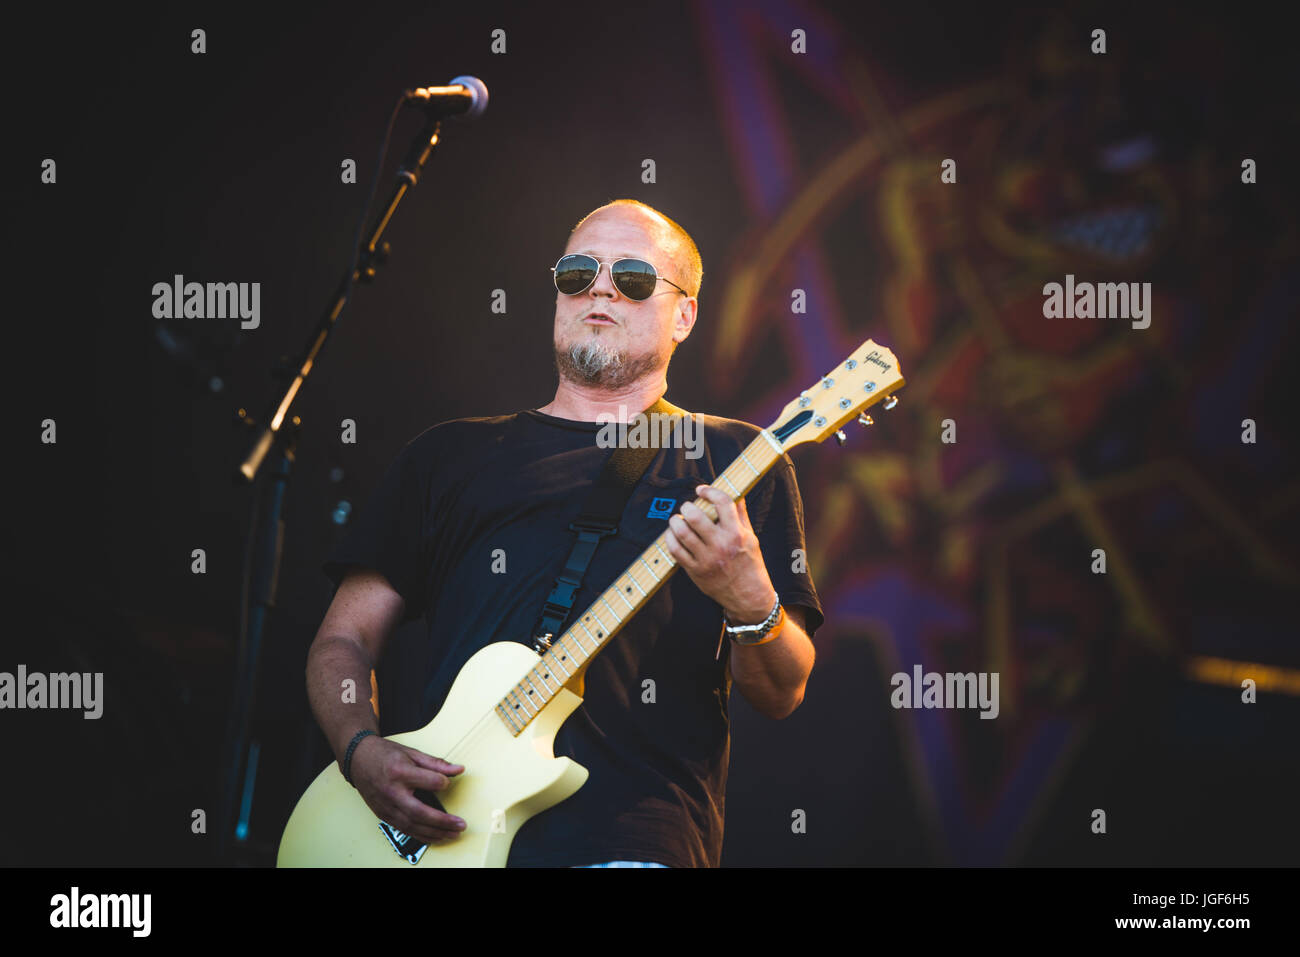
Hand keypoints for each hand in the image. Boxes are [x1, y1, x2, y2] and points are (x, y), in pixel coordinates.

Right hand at [347, 736, 466, 843]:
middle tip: (460, 825)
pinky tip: (434, 837)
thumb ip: (436, 763)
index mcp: (400, 772)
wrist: (358, 759)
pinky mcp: (383, 814)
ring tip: (451, 834)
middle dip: (442, 822)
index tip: (448, 783)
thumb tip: (458, 769)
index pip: (429, 782)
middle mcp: (391, 792)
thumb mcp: (412, 753)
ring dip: (434, 833)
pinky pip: (403, 829)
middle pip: (420, 812)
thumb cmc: (384, 754)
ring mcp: (386, 806)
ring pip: (412, 826)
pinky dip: (420, 835)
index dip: (443, 783)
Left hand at [664, 484, 776, 622]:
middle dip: (687, 506)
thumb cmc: (750, 564)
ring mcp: (707, 559)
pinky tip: (672, 534)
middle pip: (696, 516)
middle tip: (687, 507)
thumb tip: (735, 493)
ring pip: (682, 532)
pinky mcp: (695, 571)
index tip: (701, 490)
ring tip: (677, 519)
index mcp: (737, 534)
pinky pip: (676, 550)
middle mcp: (721, 545)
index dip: (709, 491)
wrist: (748, 596)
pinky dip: (670, 538)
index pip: (722, 503)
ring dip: (675, 521)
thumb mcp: (751, 537)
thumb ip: (741, 515)